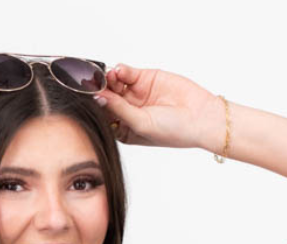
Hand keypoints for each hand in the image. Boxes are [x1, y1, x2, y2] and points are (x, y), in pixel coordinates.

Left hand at [94, 63, 224, 150]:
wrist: (200, 117)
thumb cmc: (173, 131)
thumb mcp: (140, 124)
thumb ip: (118, 110)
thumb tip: (98, 98)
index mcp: (125, 129)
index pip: (104, 117)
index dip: (95, 108)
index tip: (86, 100)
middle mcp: (128, 112)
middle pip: (107, 98)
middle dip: (100, 91)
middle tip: (92, 84)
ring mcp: (136, 95)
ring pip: (115, 84)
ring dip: (109, 80)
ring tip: (108, 78)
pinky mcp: (145, 79)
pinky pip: (127, 73)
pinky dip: (121, 71)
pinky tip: (118, 72)